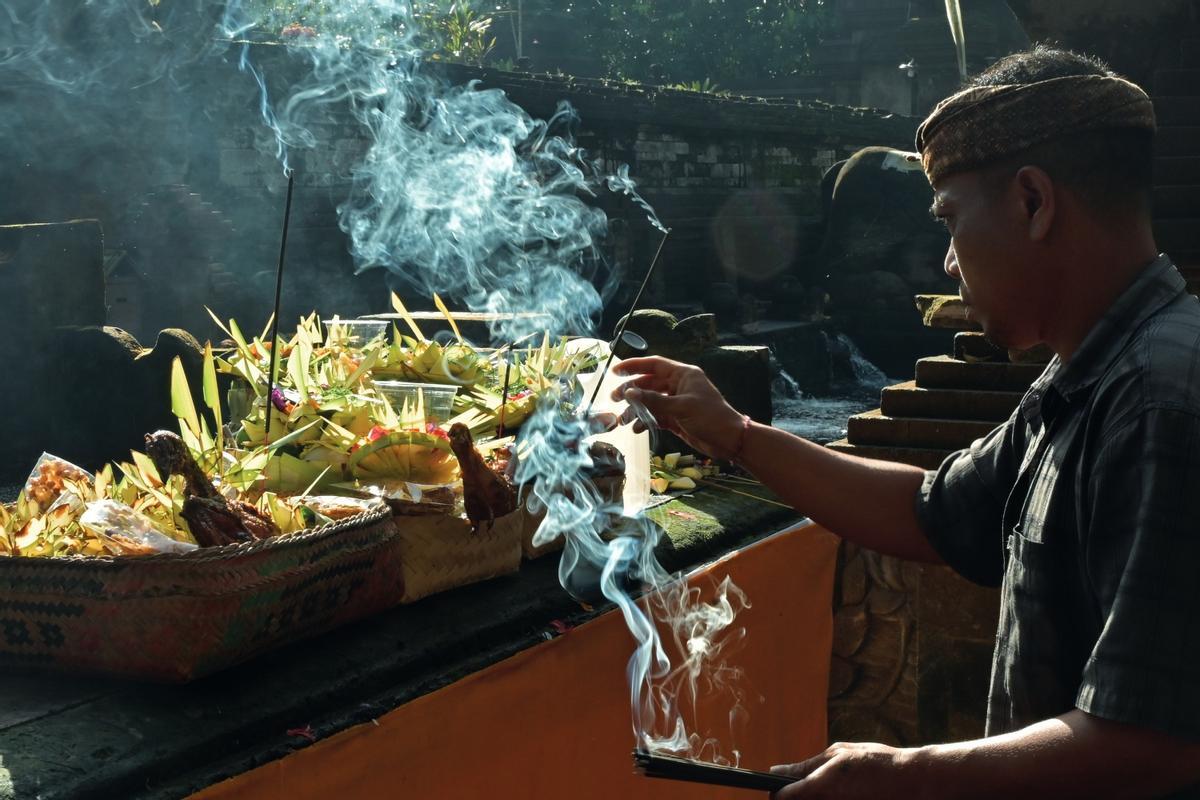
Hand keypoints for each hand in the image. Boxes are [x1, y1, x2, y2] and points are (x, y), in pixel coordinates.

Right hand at [611, 356, 743, 458]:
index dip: (634, 365)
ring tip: (622, 420)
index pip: (654, 365)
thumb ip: (654, 400)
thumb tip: (629, 393)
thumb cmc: (710, 417)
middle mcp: (678, 386)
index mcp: (683, 374)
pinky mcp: (676, 418)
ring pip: (651, 402)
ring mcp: (677, 402)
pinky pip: (656, 416)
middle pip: (649, 384)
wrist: (729, 440)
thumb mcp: (681, 407)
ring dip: (636, 410)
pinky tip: (636, 429)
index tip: (615, 370)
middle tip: (613, 399)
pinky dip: (645, 421)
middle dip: (631, 391)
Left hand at [770, 742, 921, 799]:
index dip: (778, 793)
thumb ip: (806, 765)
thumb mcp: (839, 754)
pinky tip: (844, 794)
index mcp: (819, 787)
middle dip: (795, 799)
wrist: (912, 782)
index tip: (779, 789)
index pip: (783, 797)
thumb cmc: (876, 762)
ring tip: (833, 789)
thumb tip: (777, 770)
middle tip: (804, 789)